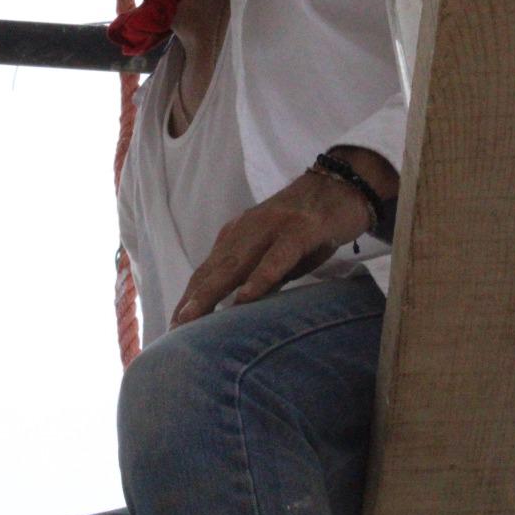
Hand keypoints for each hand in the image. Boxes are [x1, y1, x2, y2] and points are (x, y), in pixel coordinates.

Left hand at [170, 149, 394, 327]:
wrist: (342, 183)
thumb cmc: (309, 226)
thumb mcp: (278, 254)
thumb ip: (259, 277)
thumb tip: (241, 309)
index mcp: (238, 236)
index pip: (208, 272)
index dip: (189, 299)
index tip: (173, 328)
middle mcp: (247, 230)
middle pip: (213, 270)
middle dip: (191, 301)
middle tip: (172, 331)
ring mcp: (272, 227)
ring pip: (236, 263)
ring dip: (212, 292)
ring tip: (192, 319)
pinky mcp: (300, 229)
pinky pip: (277, 257)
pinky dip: (260, 277)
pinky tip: (245, 297)